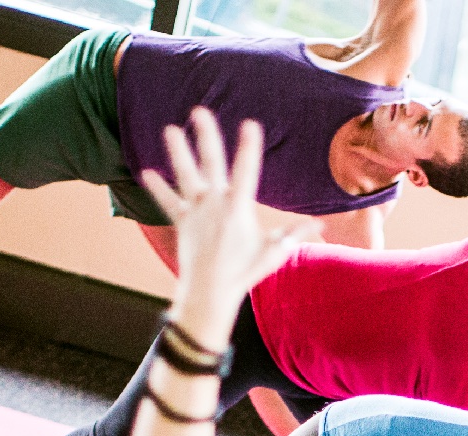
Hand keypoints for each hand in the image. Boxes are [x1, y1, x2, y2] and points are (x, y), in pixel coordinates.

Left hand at [141, 109, 316, 342]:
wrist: (210, 293)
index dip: (248, 147)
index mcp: (238, 208)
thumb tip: (321, 226)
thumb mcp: (274, 252)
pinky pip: (168, 202)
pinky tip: (146, 172)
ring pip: (186, 176)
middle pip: (211, 163)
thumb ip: (295, 235)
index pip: (246, 171)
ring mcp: (196, 212)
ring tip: (170, 129)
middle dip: (206, 136)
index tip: (249, 124)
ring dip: (178, 152)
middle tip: (199, 111)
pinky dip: (158, 188)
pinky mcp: (182, 223)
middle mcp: (215, 205)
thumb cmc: (244, 273)